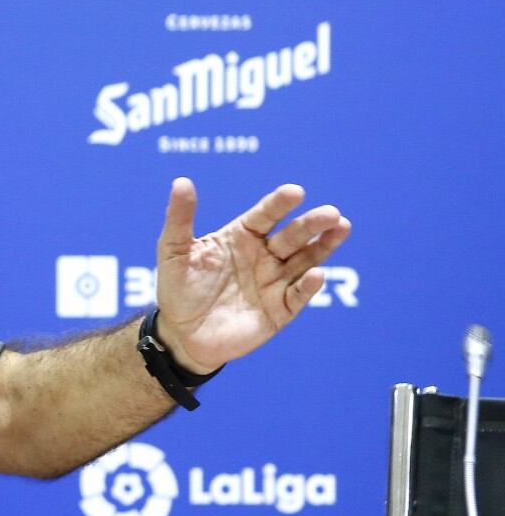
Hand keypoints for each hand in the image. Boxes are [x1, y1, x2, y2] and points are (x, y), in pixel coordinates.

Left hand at [153, 178, 351, 372]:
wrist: (181, 334)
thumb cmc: (178, 288)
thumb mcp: (173, 251)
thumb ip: (180, 218)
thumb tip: (181, 182)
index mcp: (242, 236)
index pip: (265, 215)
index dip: (280, 204)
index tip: (295, 192)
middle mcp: (264, 256)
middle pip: (292, 235)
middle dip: (311, 223)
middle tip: (330, 213)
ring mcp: (274, 282)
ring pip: (305, 260)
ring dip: (324, 246)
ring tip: (341, 227)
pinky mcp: (279, 310)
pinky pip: (297, 296)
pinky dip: (308, 286)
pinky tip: (317, 274)